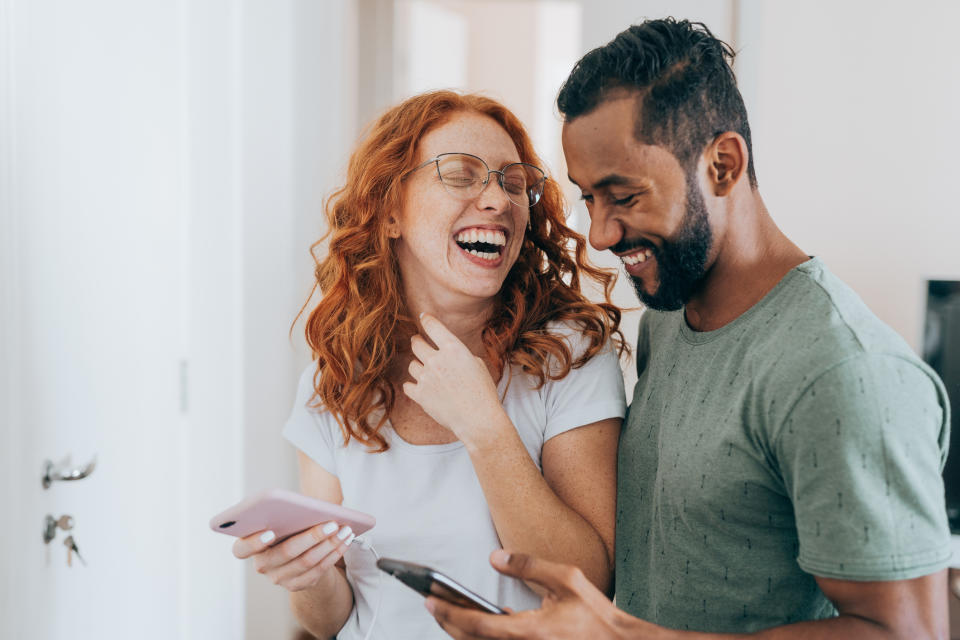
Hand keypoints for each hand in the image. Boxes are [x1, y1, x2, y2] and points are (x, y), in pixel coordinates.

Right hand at [232, 522, 353, 591]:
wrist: (296, 555)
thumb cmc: (286, 527)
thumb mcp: (281, 519)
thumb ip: (284, 514)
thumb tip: (308, 508)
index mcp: (248, 546)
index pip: (241, 549)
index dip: (253, 542)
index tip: (270, 531)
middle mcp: (262, 566)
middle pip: (285, 552)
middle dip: (312, 537)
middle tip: (332, 523)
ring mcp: (279, 578)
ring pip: (306, 562)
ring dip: (329, 544)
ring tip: (345, 529)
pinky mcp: (297, 585)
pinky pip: (318, 570)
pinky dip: (335, 553)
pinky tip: (346, 540)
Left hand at [403, 313, 507, 444]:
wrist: (478, 419)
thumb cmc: (483, 392)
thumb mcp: (477, 365)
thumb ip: (459, 355)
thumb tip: (447, 354)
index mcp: (453, 348)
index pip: (433, 326)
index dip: (427, 319)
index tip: (423, 317)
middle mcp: (436, 360)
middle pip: (416, 344)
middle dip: (417, 342)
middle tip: (418, 342)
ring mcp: (426, 378)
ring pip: (412, 365)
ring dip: (418, 366)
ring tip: (427, 372)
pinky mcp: (420, 394)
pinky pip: (408, 385)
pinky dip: (413, 385)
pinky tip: (421, 387)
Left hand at [427, 550, 643, 639]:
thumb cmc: (594, 615)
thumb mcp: (566, 579)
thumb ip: (528, 565)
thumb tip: (495, 558)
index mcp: (530, 632)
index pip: (477, 624)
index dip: (449, 611)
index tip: (429, 599)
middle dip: (447, 620)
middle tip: (430, 600)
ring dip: (460, 628)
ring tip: (446, 607)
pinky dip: (479, 633)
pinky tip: (477, 618)